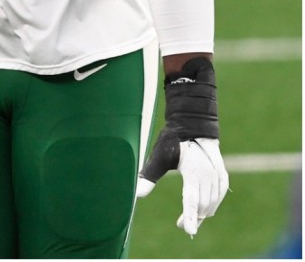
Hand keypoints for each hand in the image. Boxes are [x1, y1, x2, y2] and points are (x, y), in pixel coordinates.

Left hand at [136, 57, 228, 235]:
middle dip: (193, 218)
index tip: (188, 231)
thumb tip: (135, 193)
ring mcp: (217, 175)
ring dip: (203, 213)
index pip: (192, 200)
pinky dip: (212, 204)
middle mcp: (208, 175)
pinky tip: (205, 211)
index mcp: (193, 171)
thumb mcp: (158, 156)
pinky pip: (219, 195)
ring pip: (212, 202)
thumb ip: (148, 176)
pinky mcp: (222, 175)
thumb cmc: (173, 140)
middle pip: (203, 205)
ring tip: (190, 220)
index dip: (190, 217)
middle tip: (181, 226)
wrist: (193, 125)